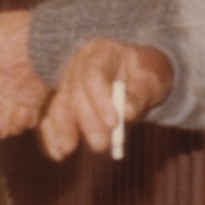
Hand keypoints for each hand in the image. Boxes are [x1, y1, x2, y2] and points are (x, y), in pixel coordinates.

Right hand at [38, 40, 174, 160]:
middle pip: (74, 92)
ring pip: (59, 106)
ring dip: (62, 130)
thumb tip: (128, 112)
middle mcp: (76, 65)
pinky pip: (51, 117)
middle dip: (85, 120)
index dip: (100, 98)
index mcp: (100, 52)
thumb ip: (141, 93)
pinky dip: (52, 136)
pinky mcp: (61, 100)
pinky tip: (57, 153)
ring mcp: (66, 83)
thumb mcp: (153, 78)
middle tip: (99, 145)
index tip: (113, 122)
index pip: (93, 73)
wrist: (138, 74)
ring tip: (67, 151)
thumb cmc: (147, 73)